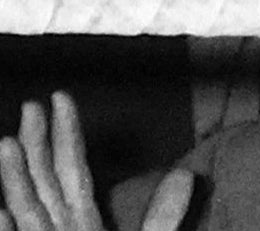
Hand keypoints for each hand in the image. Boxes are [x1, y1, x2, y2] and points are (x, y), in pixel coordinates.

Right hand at [3, 97, 191, 230]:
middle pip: (44, 179)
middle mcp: (58, 228)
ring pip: (25, 208)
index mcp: (83, 220)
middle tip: (32, 105)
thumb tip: (186, 176)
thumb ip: (162, 216)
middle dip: (35, 144)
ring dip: (14, 178)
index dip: (66, 133)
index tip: (60, 98)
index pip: (72, 167)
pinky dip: (4, 230)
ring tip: (6, 143)